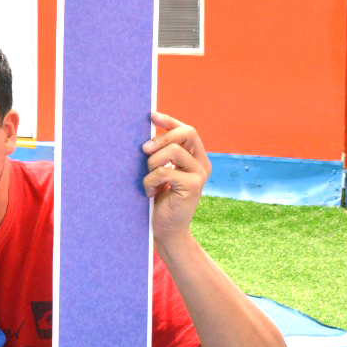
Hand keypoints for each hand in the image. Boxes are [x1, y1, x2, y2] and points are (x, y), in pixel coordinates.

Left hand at [142, 111, 209, 243]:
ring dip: (153, 163)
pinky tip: (150, 193)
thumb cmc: (158, 199)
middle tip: (143, 149)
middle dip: (161, 137)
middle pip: (186, 133)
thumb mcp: (159, 172)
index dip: (169, 121)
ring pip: (174, 151)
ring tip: (149, 179)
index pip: (187, 130)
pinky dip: (150, 181)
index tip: (151, 115)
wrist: (165, 230)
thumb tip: (146, 134)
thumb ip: (160, 154)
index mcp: (195, 158)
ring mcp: (200, 174)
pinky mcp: (194, 186)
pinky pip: (165, 171)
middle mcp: (202, 164)